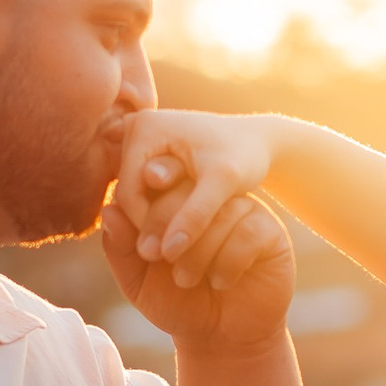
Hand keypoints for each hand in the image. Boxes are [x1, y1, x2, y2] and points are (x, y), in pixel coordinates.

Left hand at [101, 192, 294, 354]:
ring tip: (188, 279)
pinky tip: (222, 281)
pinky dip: (229, 261)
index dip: (149, 209)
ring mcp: (243, 212)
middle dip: (170, 226)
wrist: (220, 337)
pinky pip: (249, 232)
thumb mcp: (139, 280)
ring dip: (198, 251)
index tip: (144, 249)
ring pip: (220, 213)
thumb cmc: (178, 303)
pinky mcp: (269, 232)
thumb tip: (109, 209)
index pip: (161, 182)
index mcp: (178, 201)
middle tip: (163, 260)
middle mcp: (211, 199)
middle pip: (191, 190)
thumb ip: (121, 248)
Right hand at [114, 110, 279, 265]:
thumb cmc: (244, 157)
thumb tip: (168, 250)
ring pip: (135, 195)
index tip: (171, 254)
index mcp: (144, 127)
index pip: (129, 194)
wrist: (257, 140)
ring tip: (179, 246)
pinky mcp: (149, 152)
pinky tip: (181, 230)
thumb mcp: (223, 183)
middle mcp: (135, 128)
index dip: (147, 227)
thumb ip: (196, 215)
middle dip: (149, 225)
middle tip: (173, 258)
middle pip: (128, 194)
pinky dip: (161, 210)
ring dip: (154, 221)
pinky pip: (145, 190)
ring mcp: (140, 140)